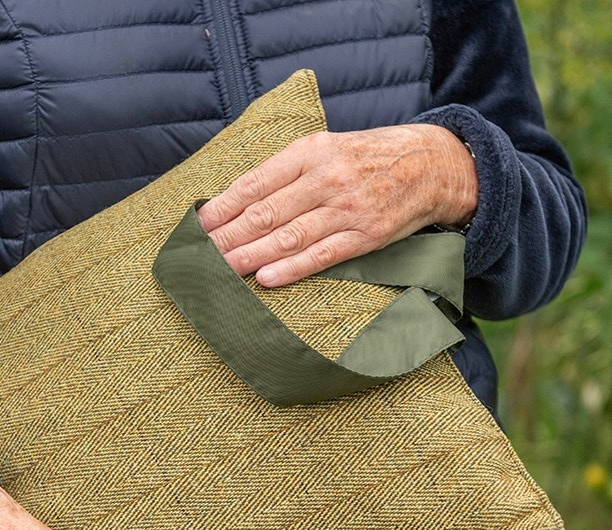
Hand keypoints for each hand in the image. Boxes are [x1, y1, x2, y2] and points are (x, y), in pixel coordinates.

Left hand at [197, 124, 476, 286]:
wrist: (433, 163)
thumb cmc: (368, 159)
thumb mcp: (326, 148)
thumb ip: (286, 172)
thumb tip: (237, 201)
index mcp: (310, 151)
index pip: (255, 183)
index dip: (223, 206)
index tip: (198, 225)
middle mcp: (326, 177)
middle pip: (266, 212)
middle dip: (228, 236)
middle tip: (199, 255)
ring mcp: (347, 208)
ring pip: (289, 236)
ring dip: (251, 256)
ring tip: (222, 270)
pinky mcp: (366, 235)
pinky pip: (322, 255)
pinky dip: (292, 268)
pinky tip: (266, 278)